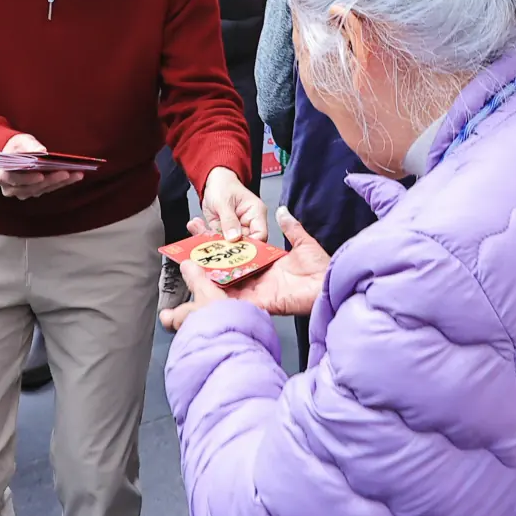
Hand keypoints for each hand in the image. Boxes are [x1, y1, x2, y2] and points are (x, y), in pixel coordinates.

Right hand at [0, 133, 83, 199]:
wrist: (15, 152)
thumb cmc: (17, 146)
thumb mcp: (21, 141)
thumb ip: (30, 145)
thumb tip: (42, 151)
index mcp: (2, 175)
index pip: (13, 179)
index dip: (27, 179)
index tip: (40, 175)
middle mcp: (11, 188)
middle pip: (31, 187)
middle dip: (50, 180)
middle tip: (65, 172)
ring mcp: (23, 192)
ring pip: (42, 189)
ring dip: (60, 182)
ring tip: (75, 174)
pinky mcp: (36, 191)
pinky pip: (49, 188)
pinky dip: (62, 182)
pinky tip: (75, 175)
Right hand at [161, 207, 328, 330]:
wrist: (330, 285)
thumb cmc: (322, 267)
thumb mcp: (303, 242)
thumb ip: (291, 228)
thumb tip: (283, 211)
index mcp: (265, 264)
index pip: (236, 252)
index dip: (220, 244)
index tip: (201, 231)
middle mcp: (258, 278)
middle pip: (226, 269)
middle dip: (206, 259)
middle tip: (185, 247)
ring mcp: (257, 292)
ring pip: (226, 285)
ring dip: (208, 278)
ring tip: (188, 265)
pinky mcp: (260, 303)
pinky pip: (236, 300)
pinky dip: (221, 296)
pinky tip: (204, 288)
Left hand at [199, 166, 267, 241]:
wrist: (212, 181)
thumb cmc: (224, 185)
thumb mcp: (224, 201)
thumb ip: (229, 220)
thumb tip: (234, 238)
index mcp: (255, 213)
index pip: (260, 235)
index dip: (251, 245)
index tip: (236, 248)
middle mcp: (247, 224)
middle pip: (243, 244)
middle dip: (226, 245)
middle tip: (213, 242)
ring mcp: (235, 229)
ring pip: (226, 244)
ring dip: (211, 239)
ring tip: (198, 229)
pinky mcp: (223, 231)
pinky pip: (215, 239)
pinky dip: (203, 234)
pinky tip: (195, 225)